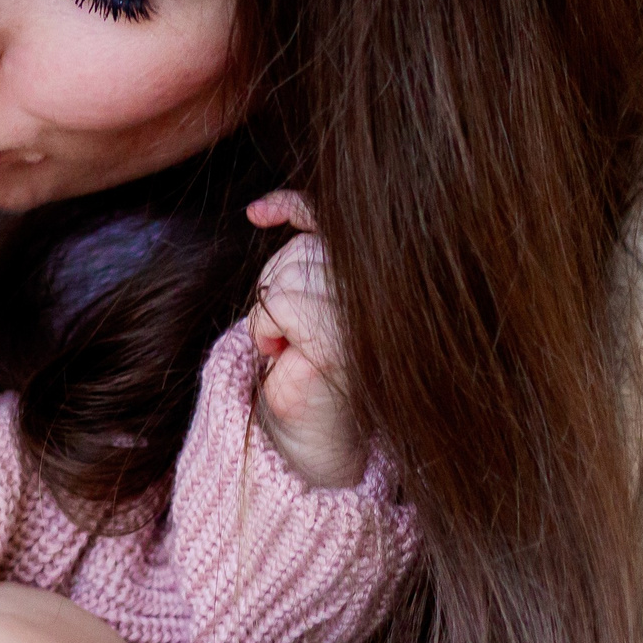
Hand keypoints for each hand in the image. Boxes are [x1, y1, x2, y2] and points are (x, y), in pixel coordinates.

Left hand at [245, 191, 365, 488]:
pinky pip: (278, 304)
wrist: (305, 437)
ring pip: (286, 275)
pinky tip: (282, 355)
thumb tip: (258, 209)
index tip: (257, 213)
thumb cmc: (300, 365)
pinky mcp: (342, 341)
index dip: (294, 205)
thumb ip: (299, 251)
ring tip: (289, 344)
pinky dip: (265, 328)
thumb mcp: (298, 294)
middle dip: (277, 282)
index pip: (332, 221)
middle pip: (302, 248)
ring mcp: (368, 318)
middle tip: (287, 328)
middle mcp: (385, 295)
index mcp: (378, 279)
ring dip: (270, 310)